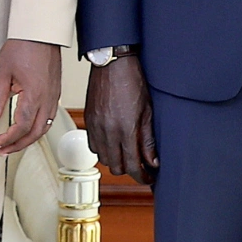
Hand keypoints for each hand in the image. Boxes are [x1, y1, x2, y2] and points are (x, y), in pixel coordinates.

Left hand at [0, 39, 63, 155]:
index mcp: (34, 95)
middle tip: (3, 150)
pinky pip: (50, 117)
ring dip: (29, 138)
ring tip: (14, 144)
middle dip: (18, 144)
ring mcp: (54, 96)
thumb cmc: (22, 47)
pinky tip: (29, 128)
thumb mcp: (1, 74)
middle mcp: (48, 99)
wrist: (40, 33)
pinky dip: (39, 128)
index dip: (9, 139)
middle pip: (36, 132)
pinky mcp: (55, 91)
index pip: (22, 127)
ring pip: (45, 127)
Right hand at [85, 53, 156, 184]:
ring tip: (126, 153)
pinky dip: (103, 150)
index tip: (148, 178)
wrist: (112, 63)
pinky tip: (112, 142)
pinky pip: (92, 146)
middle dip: (129, 170)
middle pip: (115, 167)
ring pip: (103, 159)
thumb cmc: (132, 81)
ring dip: (115, 160)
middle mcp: (107, 131)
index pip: (132, 166)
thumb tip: (153, 161)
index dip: (142, 177)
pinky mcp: (88, 120)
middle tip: (140, 166)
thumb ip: (148, 139)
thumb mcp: (147, 111)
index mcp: (125, 130)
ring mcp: (95, 127)